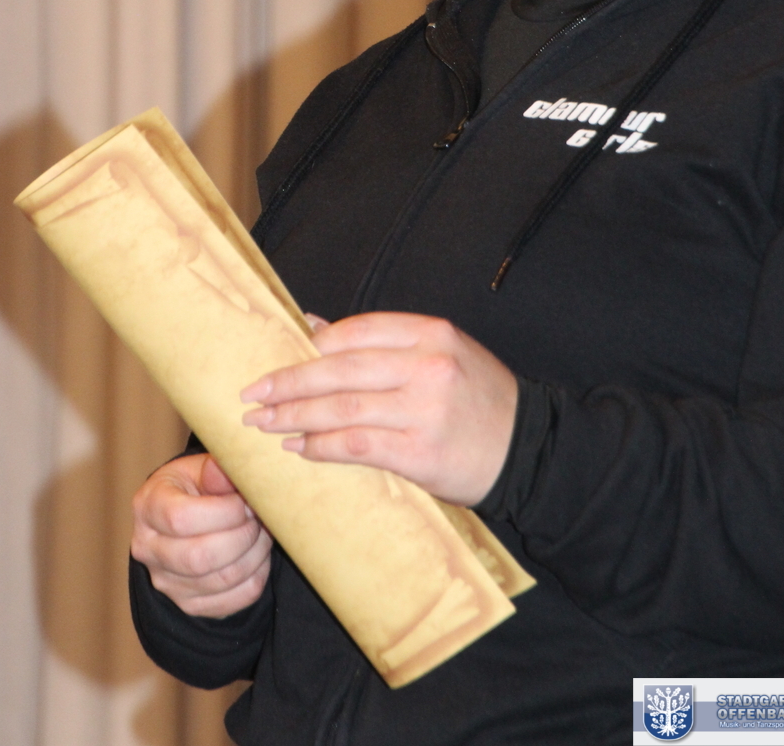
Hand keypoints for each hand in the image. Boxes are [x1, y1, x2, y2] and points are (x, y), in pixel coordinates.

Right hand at [131, 453, 271, 617]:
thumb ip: (214, 471)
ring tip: (263, 533)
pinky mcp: (188, 603)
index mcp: (148, 506)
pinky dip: (255, 577)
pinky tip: (257, 556)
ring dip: (255, 556)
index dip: (223, 512)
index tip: (246, 501)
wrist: (184, 517)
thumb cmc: (194, 487)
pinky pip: (233, 600)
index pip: (180, 519)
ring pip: (220, 580)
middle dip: (243, 536)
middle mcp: (148, 548)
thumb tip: (225, 471)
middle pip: (199, 557)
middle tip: (259, 518)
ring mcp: (166, 581)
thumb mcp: (200, 469)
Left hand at [240, 312, 517, 505]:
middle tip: (253, 394)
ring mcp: (424, 411)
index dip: (313, 345)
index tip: (279, 357)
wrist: (529, 449)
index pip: (357, 330)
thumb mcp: (440, 353)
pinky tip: (300, 447)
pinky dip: (322, 447)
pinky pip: (358, 446)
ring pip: (343, 409)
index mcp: (431, 333)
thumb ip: (382, 342)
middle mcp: (427, 367)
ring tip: (264, 423)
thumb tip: (313, 328)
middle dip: (290, 381)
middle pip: (341, 369)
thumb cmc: (476, 398)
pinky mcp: (421, 454)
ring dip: (296, 416)